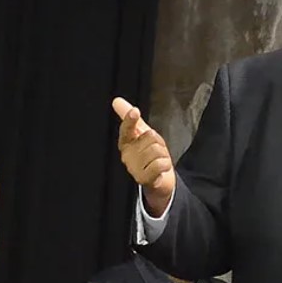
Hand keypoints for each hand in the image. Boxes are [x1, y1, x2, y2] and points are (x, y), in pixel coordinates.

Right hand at [113, 97, 174, 213]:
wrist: (160, 181)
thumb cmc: (151, 157)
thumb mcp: (143, 134)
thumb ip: (130, 118)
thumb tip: (117, 101)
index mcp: (126, 144)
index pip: (126, 130)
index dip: (130, 120)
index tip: (135, 111)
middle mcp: (127, 156)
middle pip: (150, 137)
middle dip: (159, 143)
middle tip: (156, 153)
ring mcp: (134, 169)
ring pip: (156, 150)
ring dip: (163, 155)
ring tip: (158, 162)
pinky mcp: (143, 179)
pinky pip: (159, 164)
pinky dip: (165, 165)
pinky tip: (161, 170)